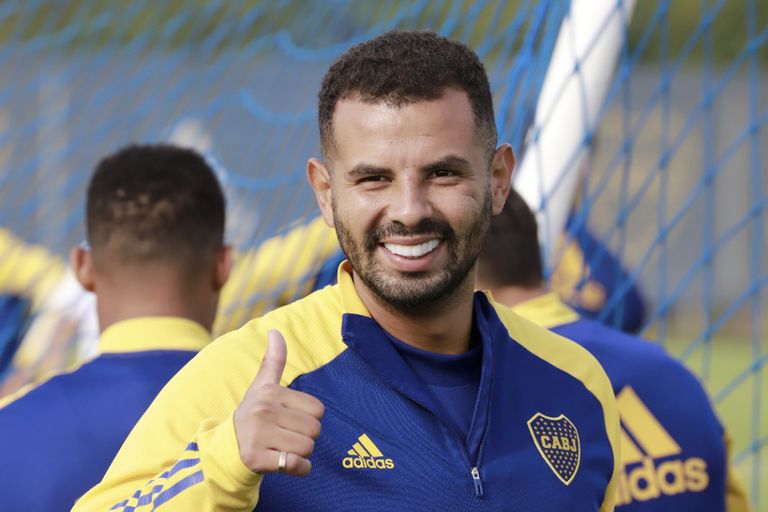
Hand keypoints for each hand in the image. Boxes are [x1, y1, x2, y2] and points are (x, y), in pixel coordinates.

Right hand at [234, 329, 324, 475]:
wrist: (225, 449)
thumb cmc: (252, 416)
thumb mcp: (261, 387)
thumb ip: (273, 361)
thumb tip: (275, 331)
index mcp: (270, 394)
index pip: (318, 409)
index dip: (309, 418)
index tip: (290, 420)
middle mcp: (263, 412)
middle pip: (314, 430)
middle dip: (305, 437)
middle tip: (286, 437)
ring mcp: (258, 436)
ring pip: (307, 448)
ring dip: (301, 454)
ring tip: (284, 449)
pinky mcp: (256, 459)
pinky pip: (297, 466)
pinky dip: (299, 470)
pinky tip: (286, 465)